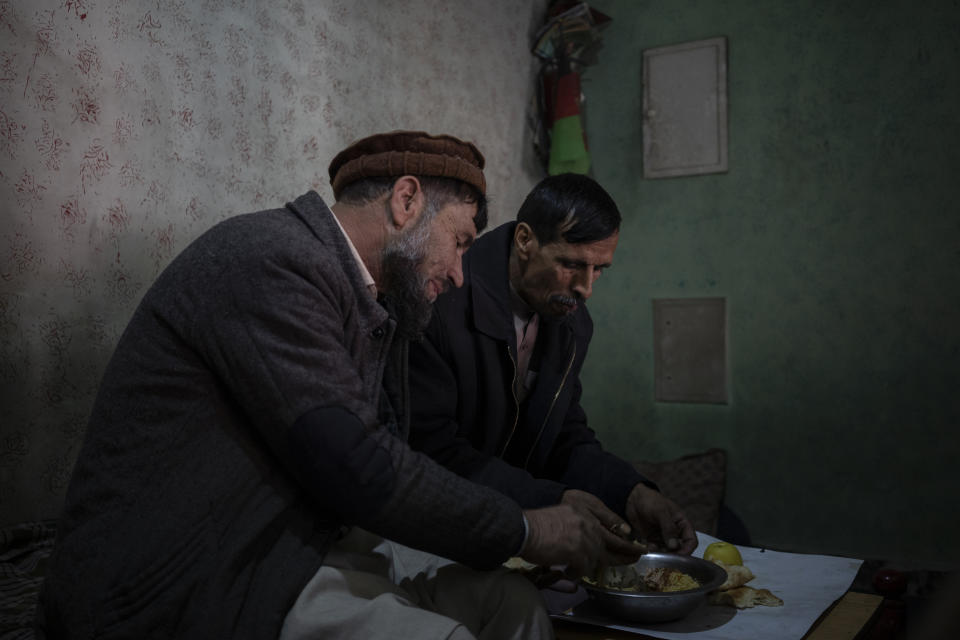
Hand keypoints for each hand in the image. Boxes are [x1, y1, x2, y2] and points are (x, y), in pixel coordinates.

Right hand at [520, 495, 642, 577]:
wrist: (524, 529)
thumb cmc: (538, 525)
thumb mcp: (563, 515)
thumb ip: (578, 525)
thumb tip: (587, 541)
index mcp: (584, 510)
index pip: (610, 523)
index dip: (622, 534)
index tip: (632, 540)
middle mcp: (588, 522)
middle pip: (614, 540)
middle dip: (627, 550)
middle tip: (638, 556)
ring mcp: (584, 536)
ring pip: (597, 557)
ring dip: (588, 566)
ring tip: (580, 570)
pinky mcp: (578, 551)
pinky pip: (584, 568)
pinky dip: (576, 573)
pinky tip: (569, 573)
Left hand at [624, 483, 697, 554]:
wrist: (632, 499)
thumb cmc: (650, 501)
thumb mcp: (661, 511)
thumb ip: (668, 528)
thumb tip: (674, 546)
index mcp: (682, 523)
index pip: (691, 540)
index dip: (688, 550)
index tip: (680, 557)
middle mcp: (674, 532)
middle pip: (679, 549)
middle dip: (674, 554)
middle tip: (666, 559)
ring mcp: (663, 536)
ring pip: (667, 551)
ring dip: (663, 554)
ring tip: (656, 553)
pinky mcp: (652, 539)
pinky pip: (656, 549)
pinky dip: (653, 551)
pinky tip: (648, 547)